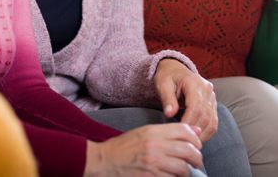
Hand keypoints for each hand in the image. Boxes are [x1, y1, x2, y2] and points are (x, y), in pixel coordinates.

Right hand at [85, 123, 202, 175]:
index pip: (184, 131)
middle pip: (189, 150)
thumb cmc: (125, 147)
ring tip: (183, 171)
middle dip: (197, 158)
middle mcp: (155, 145)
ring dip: (187, 171)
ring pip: (184, 168)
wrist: (106, 160)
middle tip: (195, 162)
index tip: (196, 145)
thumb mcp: (144, 133)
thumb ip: (168, 132)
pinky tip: (171, 176)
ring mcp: (153, 162)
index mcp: (153, 131)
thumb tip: (195, 130)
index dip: (195, 139)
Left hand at [154, 59, 216, 141]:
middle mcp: (206, 88)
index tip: (180, 131)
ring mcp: (211, 95)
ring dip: (203, 133)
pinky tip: (197, 136)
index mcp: (193, 82)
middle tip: (186, 140)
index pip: (195, 106)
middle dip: (196, 129)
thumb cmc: (167, 76)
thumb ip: (167, 99)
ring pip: (212, 120)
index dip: (189, 121)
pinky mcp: (212, 102)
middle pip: (205, 115)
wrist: (174, 68)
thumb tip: (169, 114)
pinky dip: (207, 130)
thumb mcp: (162, 84)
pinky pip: (213, 120)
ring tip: (191, 141)